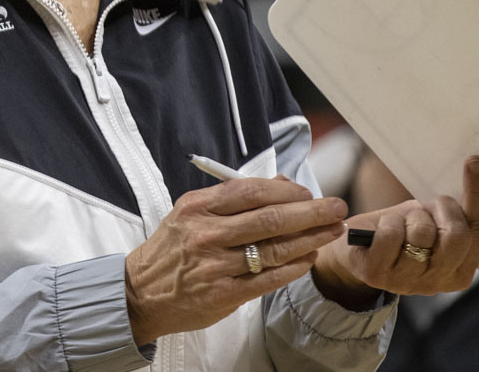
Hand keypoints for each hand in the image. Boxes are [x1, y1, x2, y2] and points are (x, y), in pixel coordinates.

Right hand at [124, 175, 346, 343]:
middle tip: (337, 208)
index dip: (286, 191)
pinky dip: (293, 268)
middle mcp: (205, 234)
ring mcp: (215, 266)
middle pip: (269, 218)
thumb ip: (232, 199)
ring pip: (273, 249)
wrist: (141, 291)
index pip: (250, 191)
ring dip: (309, 239)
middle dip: (310, 212)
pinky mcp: (223, 294)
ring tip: (332, 231)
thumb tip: (281, 184)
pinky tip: (309, 259)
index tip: (308, 193)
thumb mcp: (191, 212)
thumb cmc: (172, 248)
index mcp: (197, 207)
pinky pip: (267, 279)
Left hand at [314, 155, 478, 306]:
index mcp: (460, 272)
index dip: (478, 195)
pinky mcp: (377, 274)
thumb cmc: (400, 231)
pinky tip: (381, 230)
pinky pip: (392, 236)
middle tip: (425, 206)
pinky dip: (388, 222)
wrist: (355, 249)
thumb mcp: (431, 220)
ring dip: (409, 217)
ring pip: (423, 233)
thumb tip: (473, 168)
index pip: (478, 231)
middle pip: (457, 236)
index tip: (475, 161)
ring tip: (400, 223)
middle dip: (441, 209)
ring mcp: (407, 282)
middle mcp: (438, 283)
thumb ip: (452, 213)